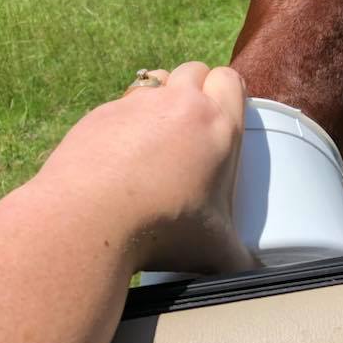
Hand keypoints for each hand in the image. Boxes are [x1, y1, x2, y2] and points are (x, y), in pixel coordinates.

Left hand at [33, 62, 253, 274]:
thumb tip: (254, 272)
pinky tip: (118, 155)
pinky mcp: (99, 114)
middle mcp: (180, 104)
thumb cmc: (161, 230)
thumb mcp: (214, 249)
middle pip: (195, 70)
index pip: (230, 79)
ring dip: (160, 97)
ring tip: (156, 134)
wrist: (87, 221)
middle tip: (192, 127)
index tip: (224, 114)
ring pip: (156, 80)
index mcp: (219, 124)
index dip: (228, 91)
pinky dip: (123, 121)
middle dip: (196, 89)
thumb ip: (240, 257)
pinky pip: (119, 104)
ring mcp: (136, 104)